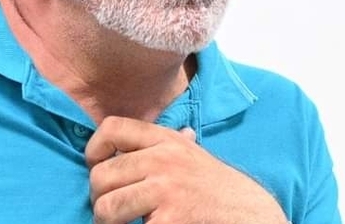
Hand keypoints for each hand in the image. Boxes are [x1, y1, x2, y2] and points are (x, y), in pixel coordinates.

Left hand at [85, 116, 287, 223]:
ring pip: (106, 207)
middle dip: (99, 197)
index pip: (111, 128)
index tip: (98, 168)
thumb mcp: (190, 154)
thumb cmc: (216, 187)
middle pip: (101, 175)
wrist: (250, 214)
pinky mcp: (167, 220)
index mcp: (166, 140)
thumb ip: (161, 144)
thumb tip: (124, 141)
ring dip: (106, 221)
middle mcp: (163, 159)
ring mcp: (165, 190)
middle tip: (111, 209)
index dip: (94, 150)